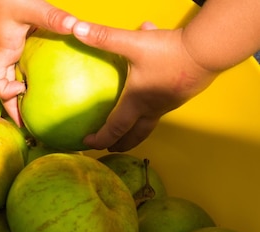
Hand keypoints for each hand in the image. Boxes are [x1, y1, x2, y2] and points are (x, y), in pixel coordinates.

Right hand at [0, 0, 76, 124]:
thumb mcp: (31, 6)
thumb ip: (52, 17)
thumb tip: (76, 28)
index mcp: (4, 50)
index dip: (4, 93)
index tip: (22, 89)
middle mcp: (4, 53)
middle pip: (1, 88)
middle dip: (13, 108)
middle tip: (29, 127)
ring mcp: (9, 48)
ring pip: (10, 78)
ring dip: (20, 95)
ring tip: (36, 111)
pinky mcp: (17, 40)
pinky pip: (21, 65)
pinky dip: (29, 76)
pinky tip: (46, 80)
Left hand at [72, 21, 218, 150]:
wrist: (208, 50)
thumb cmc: (169, 51)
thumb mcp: (133, 43)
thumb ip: (104, 37)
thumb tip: (77, 29)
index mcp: (137, 102)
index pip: (114, 129)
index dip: (99, 139)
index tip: (87, 142)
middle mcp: (152, 108)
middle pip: (134, 135)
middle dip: (119, 144)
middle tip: (108, 148)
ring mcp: (168, 104)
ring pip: (148, 124)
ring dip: (135, 131)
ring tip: (127, 131)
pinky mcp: (180, 95)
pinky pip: (160, 109)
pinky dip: (149, 111)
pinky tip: (147, 93)